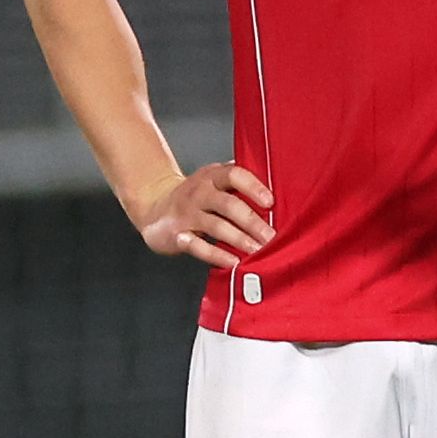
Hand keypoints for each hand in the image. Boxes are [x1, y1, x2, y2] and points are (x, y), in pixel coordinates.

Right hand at [135, 160, 274, 268]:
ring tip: (257, 251)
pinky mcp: (177, 234)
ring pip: (216, 226)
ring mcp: (187, 213)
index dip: (253, 187)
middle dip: (252, 222)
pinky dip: (215, 255)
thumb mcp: (214, 182)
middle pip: (228, 204)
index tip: (270, 202)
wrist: (154, 205)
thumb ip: (239, 185)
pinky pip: (197, 246)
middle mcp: (200, 193)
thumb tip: (282, 192)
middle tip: (271, 236)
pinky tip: (232, 262)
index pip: (234, 175)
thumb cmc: (197, 196)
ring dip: (239, 239)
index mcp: (213, 177)